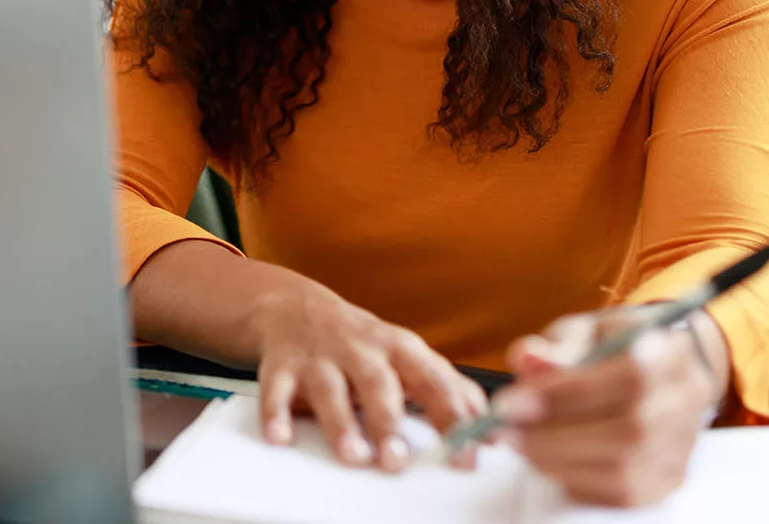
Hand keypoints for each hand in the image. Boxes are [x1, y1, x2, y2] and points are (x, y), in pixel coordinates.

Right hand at [251, 280, 487, 471]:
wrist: (296, 308)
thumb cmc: (363, 344)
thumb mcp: (408, 356)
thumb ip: (447, 387)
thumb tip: (491, 428)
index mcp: (400, 349)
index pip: (434, 382)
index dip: (452, 419)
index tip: (466, 455)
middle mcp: (361, 350)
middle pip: (378, 383)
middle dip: (388, 421)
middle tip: (398, 460)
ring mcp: (320, 357)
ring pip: (330, 389)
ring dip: (341, 423)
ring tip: (353, 456)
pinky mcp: (282, 365)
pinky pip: (276, 390)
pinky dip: (276, 414)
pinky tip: (281, 437)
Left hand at [496, 309, 730, 504]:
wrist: (660, 370)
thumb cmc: (615, 346)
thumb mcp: (586, 330)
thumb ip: (557, 345)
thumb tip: (529, 361)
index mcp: (669, 351)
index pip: (629, 376)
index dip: (567, 393)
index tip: (511, 402)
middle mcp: (685, 401)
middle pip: (628, 430)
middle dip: (554, 434)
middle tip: (505, 429)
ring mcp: (682, 445)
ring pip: (624, 469)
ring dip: (559, 460)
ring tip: (520, 442)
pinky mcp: (668, 478)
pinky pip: (622, 493)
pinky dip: (577, 479)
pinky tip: (548, 459)